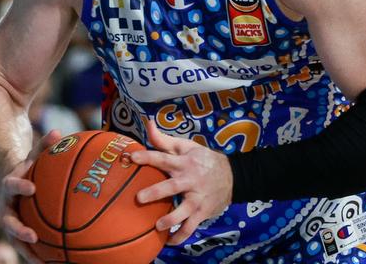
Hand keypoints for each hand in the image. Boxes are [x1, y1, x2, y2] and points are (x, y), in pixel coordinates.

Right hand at [0, 129, 63, 263]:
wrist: (7, 180)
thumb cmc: (27, 166)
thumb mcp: (33, 154)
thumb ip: (44, 145)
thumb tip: (57, 132)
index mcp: (9, 185)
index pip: (11, 185)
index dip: (20, 186)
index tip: (31, 188)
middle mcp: (5, 206)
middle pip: (8, 221)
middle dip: (18, 230)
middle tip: (33, 237)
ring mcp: (9, 220)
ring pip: (15, 239)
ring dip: (27, 251)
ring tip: (43, 263)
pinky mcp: (16, 230)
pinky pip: (26, 245)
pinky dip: (37, 254)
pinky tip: (54, 263)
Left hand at [129, 118, 231, 245]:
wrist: (234, 176)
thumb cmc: (203, 160)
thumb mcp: (187, 147)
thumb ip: (164, 140)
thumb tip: (147, 124)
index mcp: (185, 162)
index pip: (164, 158)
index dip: (148, 157)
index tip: (131, 157)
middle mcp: (191, 180)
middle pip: (172, 187)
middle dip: (156, 192)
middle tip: (139, 198)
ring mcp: (198, 198)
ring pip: (184, 211)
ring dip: (171, 219)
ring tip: (158, 226)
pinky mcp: (203, 212)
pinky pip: (191, 226)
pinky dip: (181, 236)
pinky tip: (169, 242)